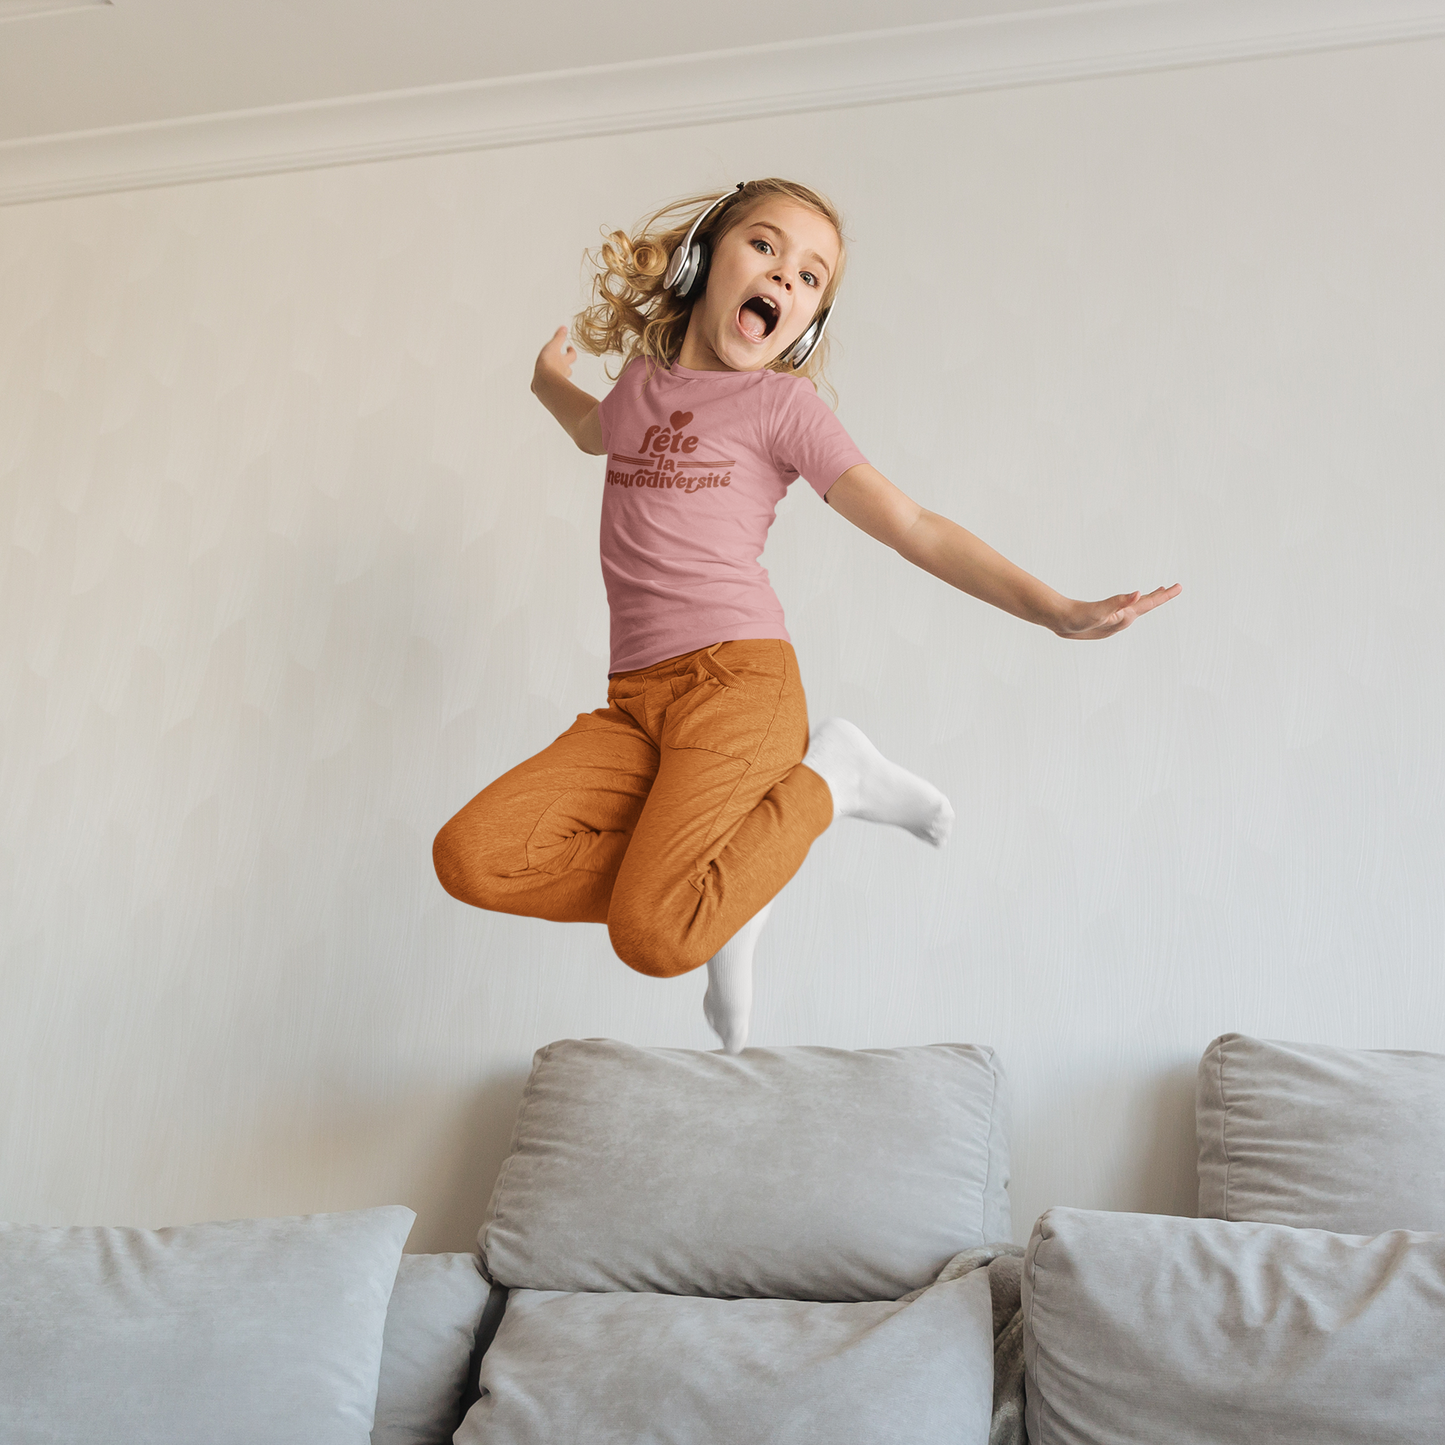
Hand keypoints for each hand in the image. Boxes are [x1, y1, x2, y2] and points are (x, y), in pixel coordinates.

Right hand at [532, 326, 576, 392]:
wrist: (544, 382)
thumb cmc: (548, 364)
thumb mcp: (553, 346)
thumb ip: (559, 337)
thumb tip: (564, 327)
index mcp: (563, 362)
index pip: (572, 356)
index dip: (571, 351)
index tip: (569, 347)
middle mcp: (561, 372)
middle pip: (568, 370)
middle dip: (565, 366)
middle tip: (562, 362)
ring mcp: (554, 382)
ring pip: (557, 379)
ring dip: (555, 377)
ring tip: (549, 375)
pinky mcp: (545, 390)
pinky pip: (545, 388)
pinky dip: (543, 386)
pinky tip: (539, 387)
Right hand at [1052, 583, 1181, 638]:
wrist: (1060, 623)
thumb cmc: (1077, 618)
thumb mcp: (1099, 610)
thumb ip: (1118, 602)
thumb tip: (1138, 594)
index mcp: (1124, 617)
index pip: (1149, 604)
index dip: (1165, 595)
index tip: (1178, 587)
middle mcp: (1122, 620)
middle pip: (1146, 606)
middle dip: (1160, 597)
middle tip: (1175, 587)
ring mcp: (1114, 620)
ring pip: (1136, 607)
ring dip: (1148, 599)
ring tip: (1157, 592)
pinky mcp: (1106, 618)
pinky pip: (1125, 608)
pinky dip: (1134, 602)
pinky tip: (1131, 602)